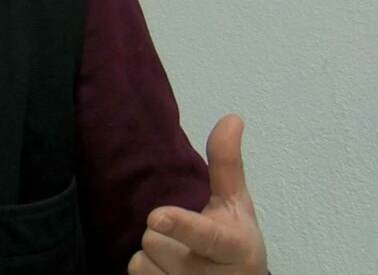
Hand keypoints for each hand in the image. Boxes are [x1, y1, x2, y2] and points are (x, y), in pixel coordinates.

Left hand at [128, 114, 267, 273]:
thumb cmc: (235, 243)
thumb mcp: (235, 207)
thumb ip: (227, 166)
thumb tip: (231, 118)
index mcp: (233, 246)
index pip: (205, 236)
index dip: (181, 225)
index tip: (157, 215)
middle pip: (155, 239)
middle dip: (165, 234)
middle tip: (186, 242)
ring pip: (142, 260)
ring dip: (154, 256)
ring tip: (179, 261)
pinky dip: (148, 271)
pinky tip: (168, 273)